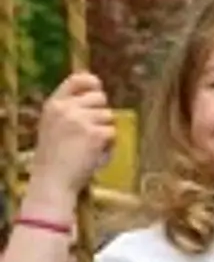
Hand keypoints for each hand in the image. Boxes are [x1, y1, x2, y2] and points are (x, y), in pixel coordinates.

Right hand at [28, 73, 114, 195]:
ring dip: (105, 131)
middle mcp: (66, 109)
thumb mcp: (53, 126)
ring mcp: (81, 120)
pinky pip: (112, 133)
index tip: (97, 88)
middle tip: (89, 132)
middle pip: (100, 98)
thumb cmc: (53, 158)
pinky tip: (94, 155)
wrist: (52, 181)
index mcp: (53, 105)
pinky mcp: (96, 134)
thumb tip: (95, 93)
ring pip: (109, 116)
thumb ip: (69, 110)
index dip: (91, 82)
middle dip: (101, 113)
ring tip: (88, 147)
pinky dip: (108, 146)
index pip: (76, 80)